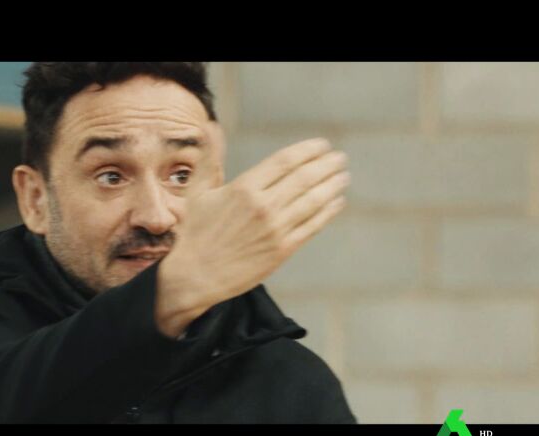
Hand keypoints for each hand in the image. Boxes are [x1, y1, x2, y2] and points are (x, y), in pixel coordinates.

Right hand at [155, 137, 349, 337]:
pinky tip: (337, 202)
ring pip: (314, 201)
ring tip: (343, 176)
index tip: (322, 144)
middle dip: (327, 165)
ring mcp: (275, 229)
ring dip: (333, 186)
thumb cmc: (195, 232)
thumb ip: (209, 158)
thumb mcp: (198, 192)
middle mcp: (263, 206)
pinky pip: (313, 226)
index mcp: (243, 188)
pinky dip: (328, 212)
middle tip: (340, 158)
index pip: (285, 161)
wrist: (196, 275)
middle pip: (305, 178)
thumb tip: (210, 125)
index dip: (308, 150)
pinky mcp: (283, 250)